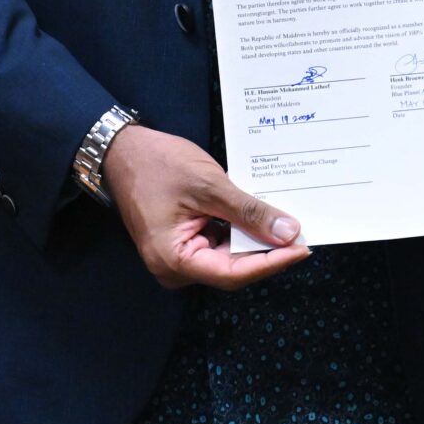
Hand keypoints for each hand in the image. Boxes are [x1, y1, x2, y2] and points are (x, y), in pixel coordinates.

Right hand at [101, 124, 309, 290]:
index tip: (302, 248)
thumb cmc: (158, 164)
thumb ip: (248, 212)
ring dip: (255, 240)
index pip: (234, 274)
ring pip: (228, 257)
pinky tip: (261, 216)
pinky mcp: (184, 242)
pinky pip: (219, 243)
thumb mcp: (209, 185)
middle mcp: (175, 269)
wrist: (122, 150)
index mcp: (174, 261)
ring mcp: (178, 257)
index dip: (271, 263)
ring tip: (285, 222)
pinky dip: (240, 231)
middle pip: (232, 269)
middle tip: (301, 233)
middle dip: (266, 252)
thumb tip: (288, 233)